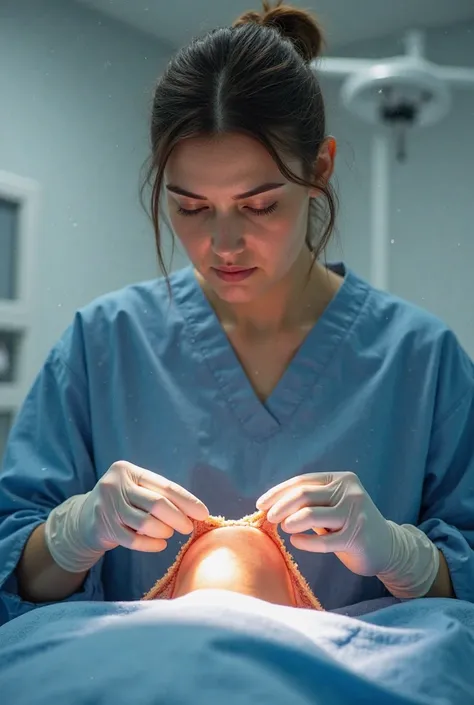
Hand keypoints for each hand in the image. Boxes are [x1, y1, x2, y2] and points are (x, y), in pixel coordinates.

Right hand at [45, 461, 208, 572]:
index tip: (202, 513)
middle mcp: (116, 484)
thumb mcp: (137, 489)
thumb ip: (160, 495)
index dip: (187, 501)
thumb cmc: (122, 502)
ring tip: (168, 534)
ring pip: (145, 523)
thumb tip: (195, 511)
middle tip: (188, 528)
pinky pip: (133, 540)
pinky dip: (150, 545)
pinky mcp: (102, 526)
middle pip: (156, 503)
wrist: (85, 517)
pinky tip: (159, 545)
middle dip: (178, 518)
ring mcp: (106, 505)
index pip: (165, 486)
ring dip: (163, 532)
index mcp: (129, 470)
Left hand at [257, 471, 439, 597]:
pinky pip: (322, 540)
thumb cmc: (349, 524)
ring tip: (284, 529)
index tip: (261, 504)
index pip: (302, 481)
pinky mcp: (356, 536)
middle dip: (280, 506)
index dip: (278, 492)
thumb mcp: (332, 505)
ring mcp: (355, 513)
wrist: (388, 547)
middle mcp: (350, 492)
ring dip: (290, 522)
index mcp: (341, 479)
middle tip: (268, 518)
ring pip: (311, 515)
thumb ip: (309, 501)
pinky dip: (305, 542)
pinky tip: (296, 542)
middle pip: (304, 495)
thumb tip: (271, 504)